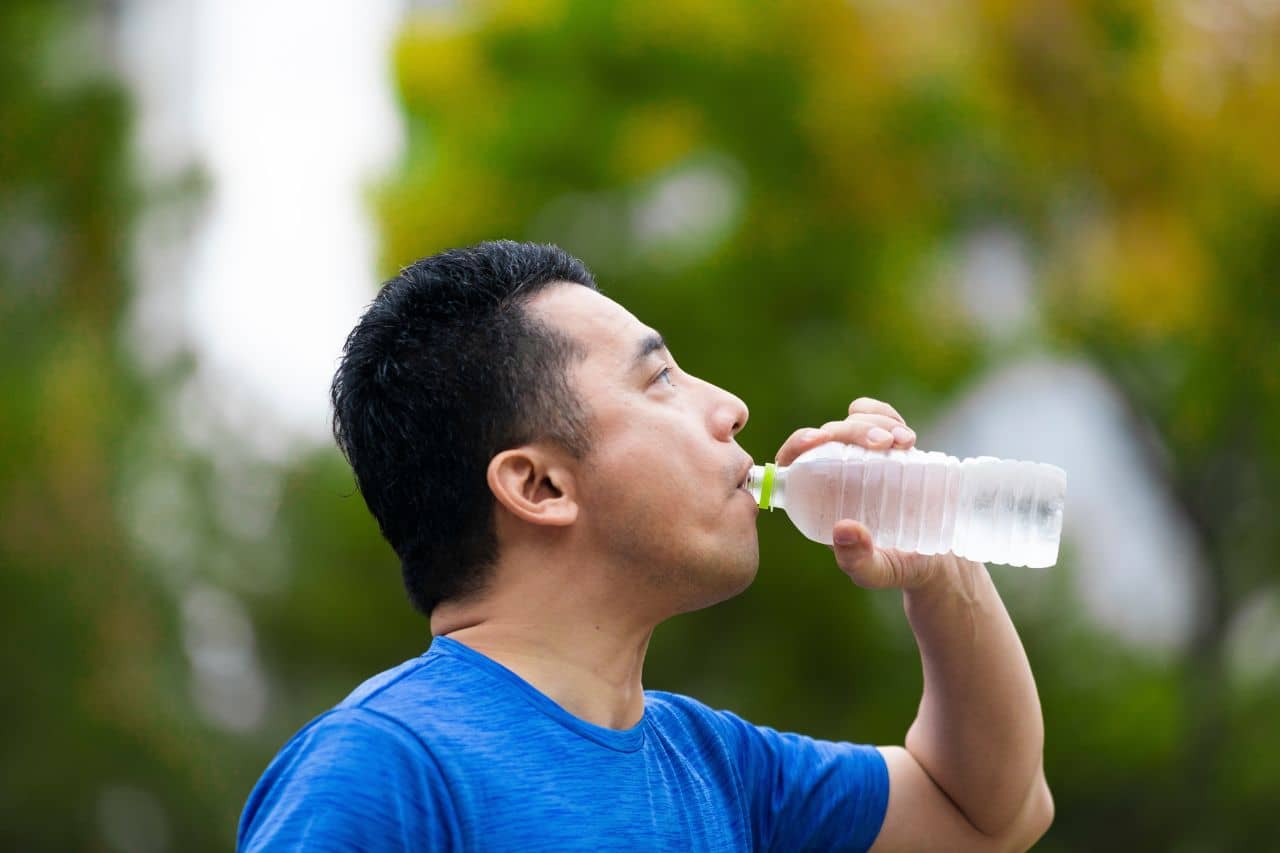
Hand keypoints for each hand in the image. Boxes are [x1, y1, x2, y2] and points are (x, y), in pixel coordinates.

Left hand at [773, 397, 978, 589]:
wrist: (942, 559)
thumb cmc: (901, 568)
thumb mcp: (878, 572)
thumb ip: (858, 560)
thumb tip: (843, 529)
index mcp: (820, 500)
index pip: (794, 463)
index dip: (798, 444)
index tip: (819, 439)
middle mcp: (837, 474)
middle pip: (829, 436)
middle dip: (852, 430)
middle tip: (882, 443)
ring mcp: (864, 457)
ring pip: (855, 421)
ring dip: (875, 421)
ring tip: (904, 441)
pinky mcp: (890, 447)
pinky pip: (880, 418)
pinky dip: (888, 416)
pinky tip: (905, 434)